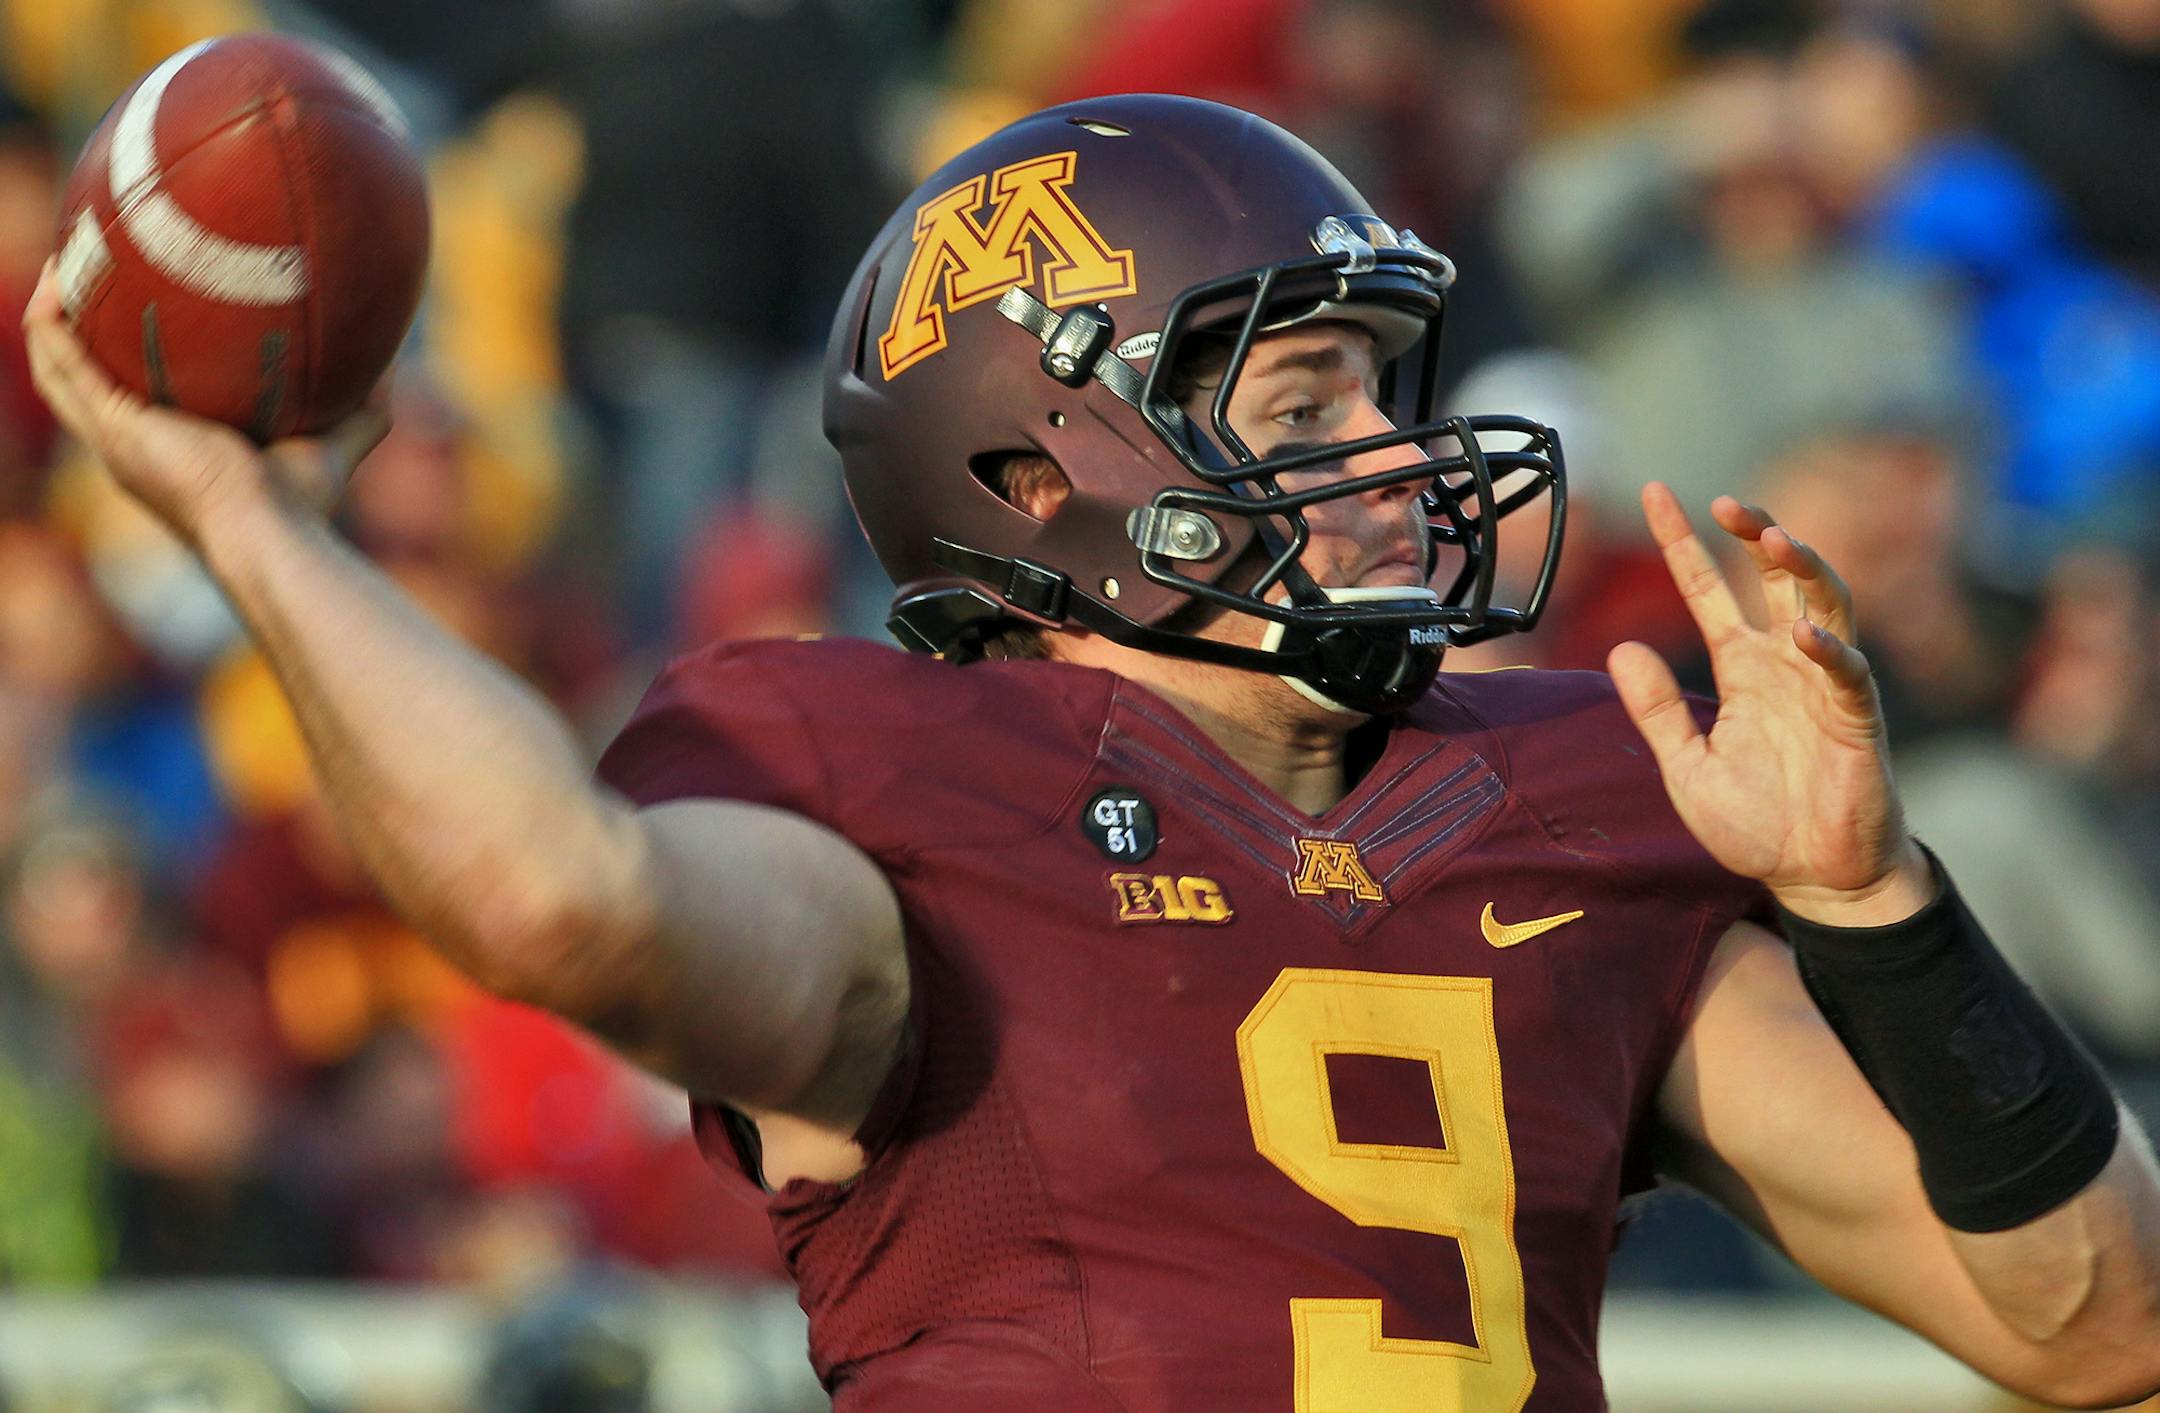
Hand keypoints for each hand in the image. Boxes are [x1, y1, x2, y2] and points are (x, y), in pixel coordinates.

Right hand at [21, 257, 388, 547]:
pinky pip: (60, 359)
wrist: (271, 530)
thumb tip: (389, 365)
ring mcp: (113, 437)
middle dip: (78, 324)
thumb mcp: (333, 442)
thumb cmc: (301, 505)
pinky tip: (56, 278)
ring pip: (57, 364)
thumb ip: (360, 407)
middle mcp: (132, 443)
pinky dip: (50, 319)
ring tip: (61, 263)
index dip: (125, 354)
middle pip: (83, 375)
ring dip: (52, 313)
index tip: (138, 305)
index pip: (133, 394)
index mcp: (169, 448)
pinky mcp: (110, 425)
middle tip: (88, 273)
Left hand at [1608, 482, 1932, 925]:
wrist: (1814, 878)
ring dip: (1805, 567)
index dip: (1682, 542)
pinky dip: (1830, 650)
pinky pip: (1849, 673)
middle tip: (1730, 502)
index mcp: (1742, 667)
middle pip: (1777, 577)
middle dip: (1758, 533)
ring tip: (1776, 538)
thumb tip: (1619, 648)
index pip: (1707, 588)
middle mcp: (1785, 662)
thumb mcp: (1686, 767)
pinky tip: (1803, 634)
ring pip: (1825, 604)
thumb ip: (1655, 710)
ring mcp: (1825, 685)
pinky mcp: (1857, 719)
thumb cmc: (1757, 824)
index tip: (1656, 492)